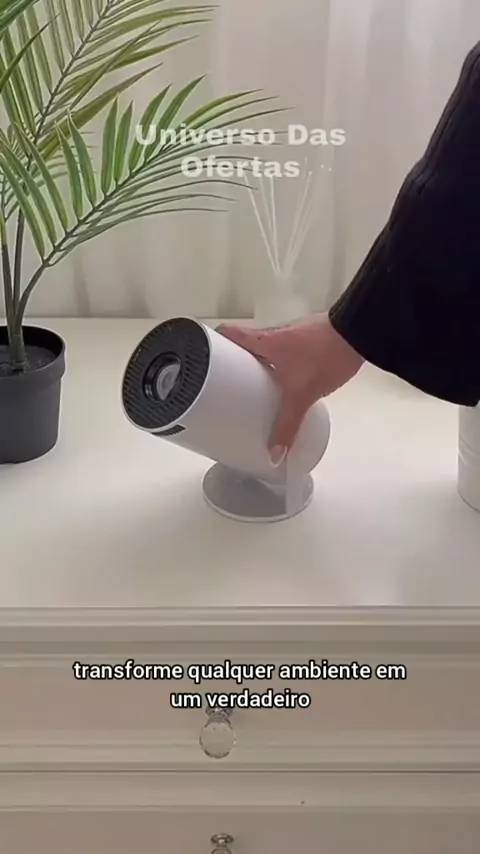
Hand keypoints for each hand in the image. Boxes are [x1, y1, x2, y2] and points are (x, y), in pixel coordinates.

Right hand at [217, 314, 363, 462]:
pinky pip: (279, 354)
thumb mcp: (302, 395)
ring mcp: (289, 336)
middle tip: (224, 387)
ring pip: (261, 350)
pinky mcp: (304, 340)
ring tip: (249, 390)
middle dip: (231, 364)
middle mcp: (270, 334)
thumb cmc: (324, 356)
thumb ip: (287, 425)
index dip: (210, 344)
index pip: (225, 333)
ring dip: (253, 366)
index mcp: (261, 340)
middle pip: (240, 344)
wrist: (359, 334)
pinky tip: (280, 385)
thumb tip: (275, 454)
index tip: (203, 362)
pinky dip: (273, 367)